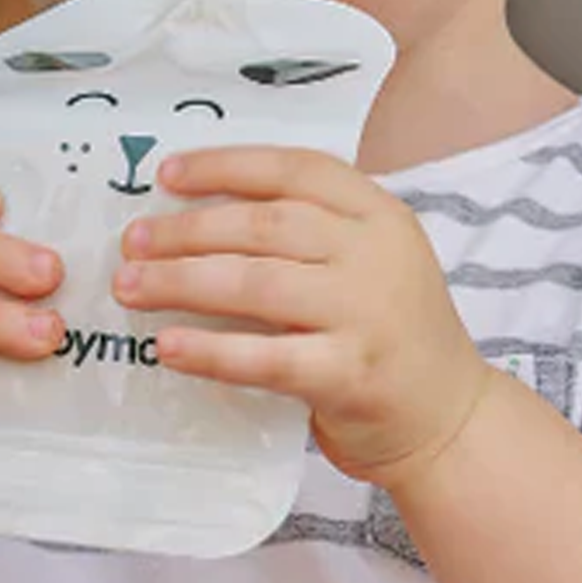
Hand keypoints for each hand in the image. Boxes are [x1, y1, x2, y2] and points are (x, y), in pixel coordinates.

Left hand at [113, 146, 496, 488]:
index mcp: (379, 214)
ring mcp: (367, 313)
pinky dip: (210, 350)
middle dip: (186, 230)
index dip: (226, 166)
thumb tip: (190, 219)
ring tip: (130, 286)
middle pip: (263, 224)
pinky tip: (168, 346)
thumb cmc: (389, 333)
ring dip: (181, 281)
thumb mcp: (367, 261)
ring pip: (256, 282)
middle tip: (132, 241)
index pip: (295, 170)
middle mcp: (376, 254)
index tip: (167, 175)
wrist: (451, 417)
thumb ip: (305, 234)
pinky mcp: (351, 374)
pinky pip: (266, 357)